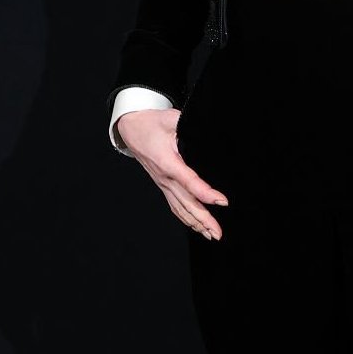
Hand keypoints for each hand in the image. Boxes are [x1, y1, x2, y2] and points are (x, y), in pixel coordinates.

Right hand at [115, 107, 229, 240]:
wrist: (130, 128)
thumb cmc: (151, 123)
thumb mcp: (170, 118)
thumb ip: (187, 125)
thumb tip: (204, 131)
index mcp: (168, 162)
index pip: (189, 181)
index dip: (206, 193)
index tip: (222, 201)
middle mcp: (165, 178)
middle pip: (186, 203)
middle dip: (203, 219)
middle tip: (218, 233)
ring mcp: (162, 184)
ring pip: (180, 208)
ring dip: (196, 224)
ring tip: (211, 235)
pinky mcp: (162, 185)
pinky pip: (175, 206)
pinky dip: (186, 218)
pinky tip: (196, 227)